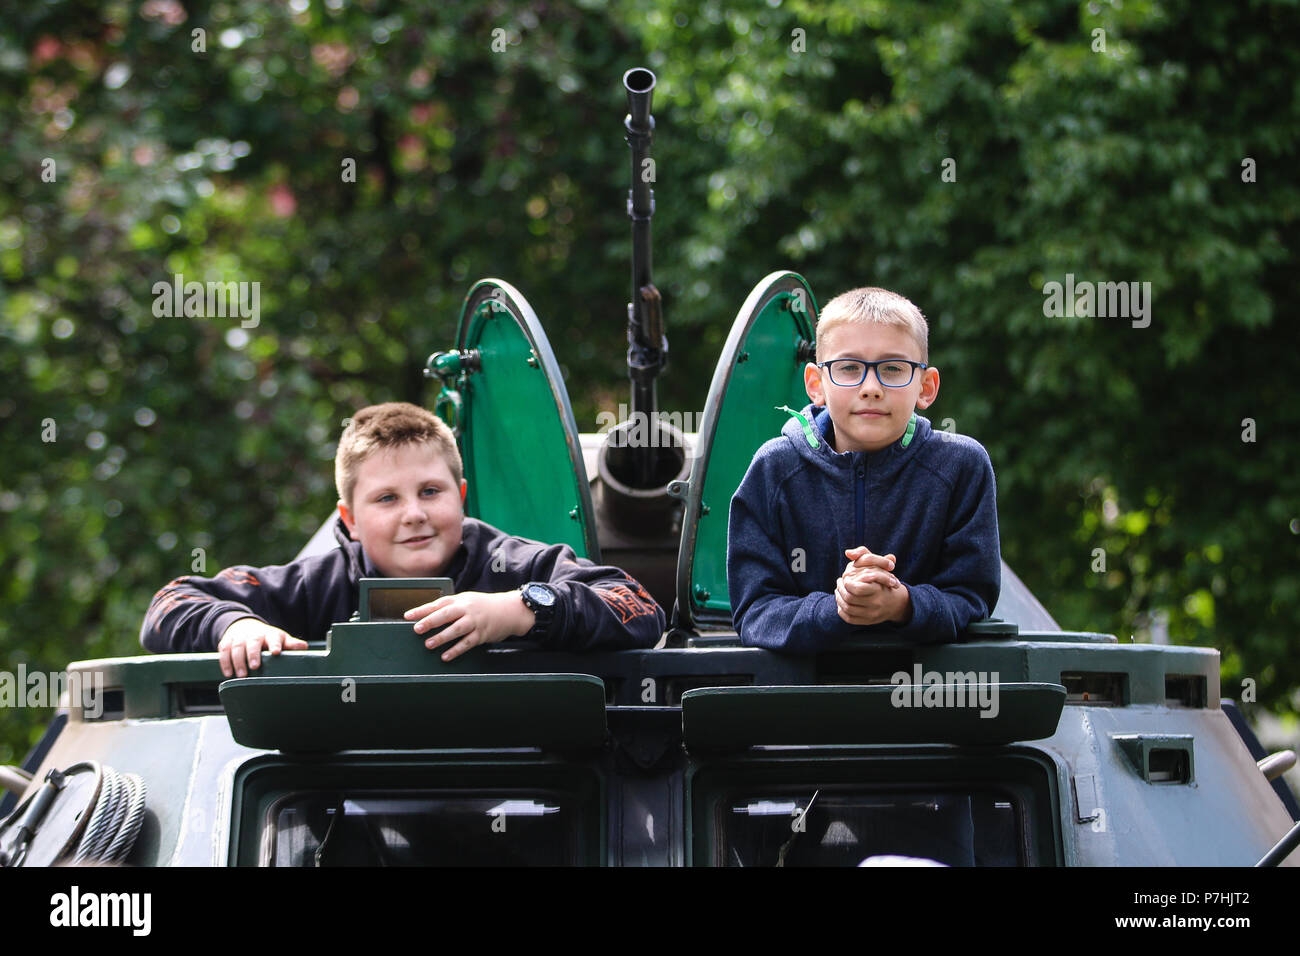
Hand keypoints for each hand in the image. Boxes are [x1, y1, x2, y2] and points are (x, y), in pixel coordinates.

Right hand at [218, 617, 307, 677]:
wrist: (245, 626)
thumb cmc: (267, 638)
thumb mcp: (280, 639)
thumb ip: (290, 644)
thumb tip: (304, 647)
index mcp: (270, 634)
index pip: (274, 637)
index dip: (275, 644)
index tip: (276, 652)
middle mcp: (254, 634)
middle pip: (252, 642)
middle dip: (253, 654)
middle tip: (254, 667)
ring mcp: (239, 637)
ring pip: (236, 647)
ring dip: (237, 661)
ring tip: (241, 675)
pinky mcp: (227, 641)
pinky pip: (223, 650)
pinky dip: (224, 662)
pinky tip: (228, 673)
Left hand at [404, 591, 534, 661]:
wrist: (510, 610)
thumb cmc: (484, 606)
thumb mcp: (467, 600)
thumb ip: (450, 607)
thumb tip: (427, 615)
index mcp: (460, 600)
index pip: (437, 604)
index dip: (422, 610)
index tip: (407, 616)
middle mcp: (467, 609)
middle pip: (446, 615)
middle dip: (431, 621)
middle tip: (417, 629)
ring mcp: (475, 622)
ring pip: (456, 629)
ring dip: (442, 637)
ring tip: (428, 644)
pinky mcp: (482, 634)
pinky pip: (467, 643)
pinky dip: (456, 650)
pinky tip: (445, 656)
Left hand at [836, 547, 909, 625]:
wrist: (896, 604)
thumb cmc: (884, 581)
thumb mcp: (879, 565)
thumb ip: (864, 555)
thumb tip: (848, 553)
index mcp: (878, 590)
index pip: (857, 589)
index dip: (847, 583)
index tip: (845, 577)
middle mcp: (876, 604)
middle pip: (849, 598)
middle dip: (840, 589)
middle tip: (839, 582)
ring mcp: (871, 615)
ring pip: (847, 608)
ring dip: (839, 598)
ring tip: (838, 590)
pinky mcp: (867, 622)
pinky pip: (849, 618)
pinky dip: (841, 610)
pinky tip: (841, 602)